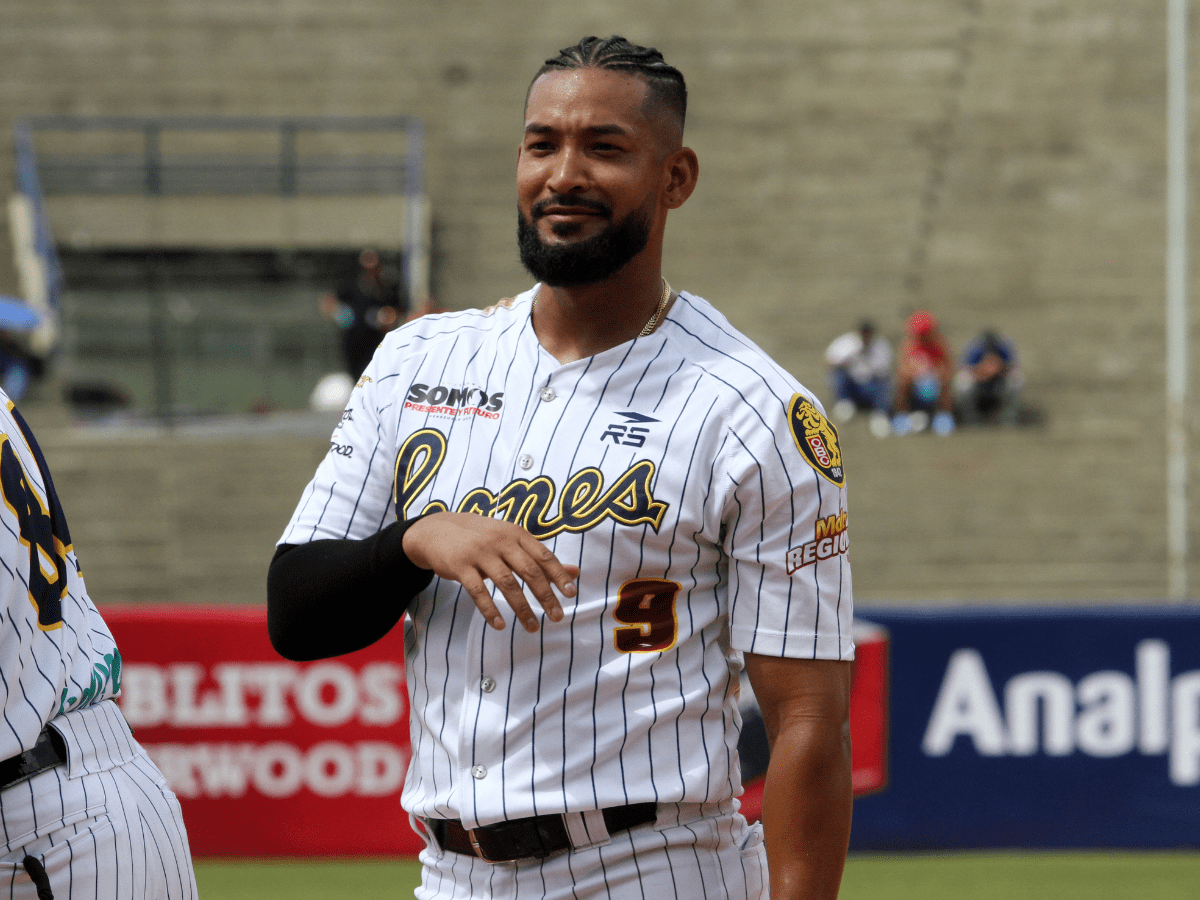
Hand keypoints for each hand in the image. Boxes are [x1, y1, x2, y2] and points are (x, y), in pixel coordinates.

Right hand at [402, 512, 578, 631]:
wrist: (437, 530)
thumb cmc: (481, 538)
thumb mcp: (511, 541)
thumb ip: (540, 557)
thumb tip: (575, 572)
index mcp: (516, 534)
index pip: (543, 556)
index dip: (559, 575)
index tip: (571, 595)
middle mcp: (500, 540)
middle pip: (529, 571)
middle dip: (545, 596)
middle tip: (557, 617)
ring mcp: (480, 552)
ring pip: (506, 583)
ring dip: (522, 608)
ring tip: (532, 627)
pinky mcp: (460, 566)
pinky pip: (478, 591)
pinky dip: (490, 610)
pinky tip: (500, 625)